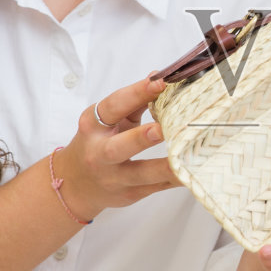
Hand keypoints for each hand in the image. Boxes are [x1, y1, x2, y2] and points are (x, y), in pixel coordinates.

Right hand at [57, 75, 178, 220]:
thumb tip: (159, 77)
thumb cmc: (98, 142)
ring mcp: (114, 177)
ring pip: (140, 174)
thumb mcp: (109, 120)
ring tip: (188, 156)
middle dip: (140, 138)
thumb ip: (133, 101)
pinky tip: (194, 171)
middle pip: (118, 147)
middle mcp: (100, 153)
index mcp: (93, 127)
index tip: (160, 81)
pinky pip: (156, 187)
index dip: (136, 93)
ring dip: (164, 166)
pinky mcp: (130, 194)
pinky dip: (175, 179)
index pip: (113, 107)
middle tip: (163, 129)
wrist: (76, 184)